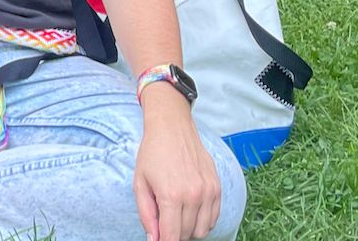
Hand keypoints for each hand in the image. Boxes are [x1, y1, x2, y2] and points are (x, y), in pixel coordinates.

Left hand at [134, 90, 220, 240]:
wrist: (172, 128)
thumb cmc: (152, 154)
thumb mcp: (140, 183)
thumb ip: (146, 214)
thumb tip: (154, 238)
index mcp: (171, 195)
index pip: (172, 236)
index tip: (160, 240)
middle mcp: (193, 195)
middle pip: (187, 234)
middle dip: (174, 234)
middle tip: (164, 221)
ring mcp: (208, 191)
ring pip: (202, 230)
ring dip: (189, 229)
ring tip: (176, 214)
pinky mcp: (217, 187)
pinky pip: (213, 218)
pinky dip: (202, 221)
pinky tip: (190, 210)